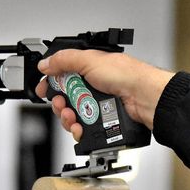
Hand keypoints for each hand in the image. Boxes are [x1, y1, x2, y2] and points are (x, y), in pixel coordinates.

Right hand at [35, 49, 174, 139]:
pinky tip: (80, 127)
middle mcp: (95, 88)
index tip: (43, 90)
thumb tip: (45, 63)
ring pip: (74, 116)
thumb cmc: (127, 75)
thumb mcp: (90, 60)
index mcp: (91, 69)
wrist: (146, 97)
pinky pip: (85, 129)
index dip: (51, 84)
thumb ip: (64, 60)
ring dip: (67, 118)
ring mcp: (100, 106)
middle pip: (66, 99)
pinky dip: (79, 129)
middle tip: (61, 104)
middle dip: (59, 103)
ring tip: (71, 117)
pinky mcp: (104, 122)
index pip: (64, 77)